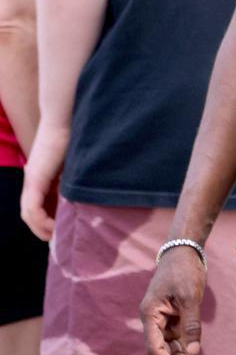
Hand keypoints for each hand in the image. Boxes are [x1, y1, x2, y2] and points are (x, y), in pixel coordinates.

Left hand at [20, 121, 67, 240]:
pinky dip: (39, 220)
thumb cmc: (75, 132)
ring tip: (54, 236)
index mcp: (42, 174)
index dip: (48, 219)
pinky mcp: (35, 178)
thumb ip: (76, 175)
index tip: (62, 229)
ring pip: (28, 214)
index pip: (39, 203)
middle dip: (42, 228)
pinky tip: (52, 226)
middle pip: (30, 212)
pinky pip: (32, 208)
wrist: (65, 115)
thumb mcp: (76, 160)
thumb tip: (89, 190)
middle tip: (57, 239)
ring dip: (40, 228)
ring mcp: (32, 179)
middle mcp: (33, 178)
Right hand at [140, 247, 210, 354]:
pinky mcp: (173, 318)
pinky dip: (189, 350)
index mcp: (150, 315)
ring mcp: (163, 321)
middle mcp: (153, 321)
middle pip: (163, 353)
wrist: (185, 249)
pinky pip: (179, 340)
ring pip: (172, 349)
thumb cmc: (183, 269)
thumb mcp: (189, 296)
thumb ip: (191, 325)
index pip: (155, 348)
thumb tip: (194, 353)